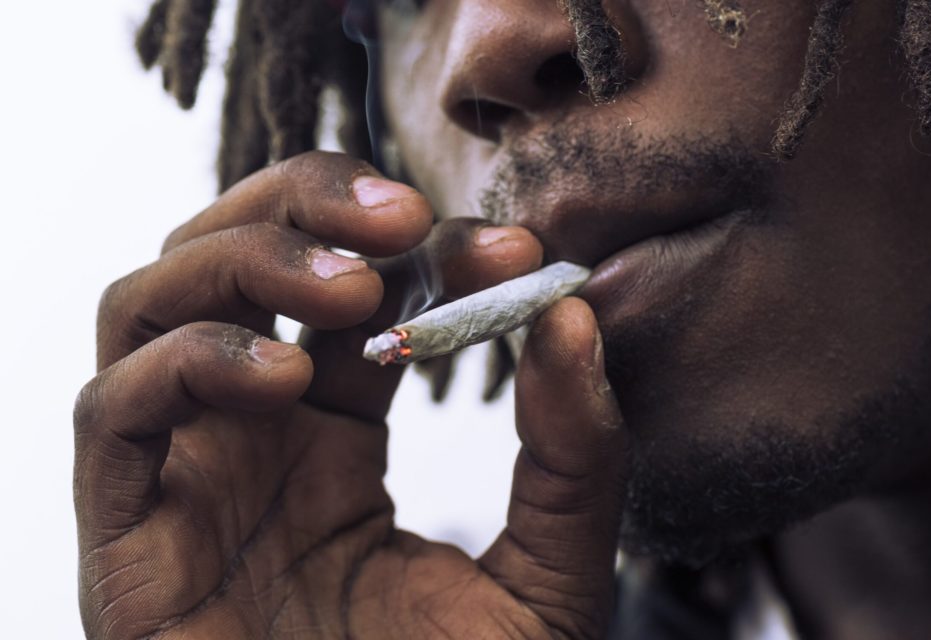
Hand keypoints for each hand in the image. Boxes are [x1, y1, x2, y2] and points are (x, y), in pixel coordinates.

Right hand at [74, 151, 626, 638]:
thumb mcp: (549, 578)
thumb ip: (573, 454)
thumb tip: (576, 313)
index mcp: (337, 432)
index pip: (356, 288)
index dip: (424, 248)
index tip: (512, 248)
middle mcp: (248, 436)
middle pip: (232, 254)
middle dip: (309, 204)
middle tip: (409, 217)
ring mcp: (184, 477)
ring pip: (151, 302)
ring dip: (245, 261)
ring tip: (352, 291)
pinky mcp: (126, 540)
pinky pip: (111, 413)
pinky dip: (185, 364)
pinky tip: (283, 383)